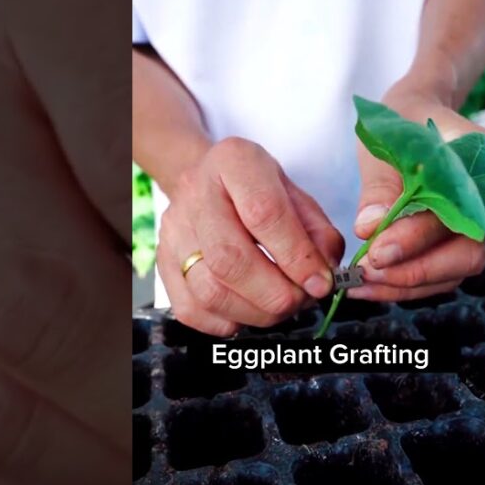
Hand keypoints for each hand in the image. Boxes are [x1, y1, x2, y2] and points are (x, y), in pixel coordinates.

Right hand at [155, 138, 344, 336]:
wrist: (207, 182)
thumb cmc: (258, 191)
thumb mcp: (296, 194)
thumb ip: (317, 233)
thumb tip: (323, 276)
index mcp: (234, 162)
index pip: (263, 213)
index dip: (296, 256)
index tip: (320, 282)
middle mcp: (195, 193)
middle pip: (229, 260)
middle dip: (275, 293)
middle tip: (301, 300)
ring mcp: (173, 230)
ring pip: (209, 291)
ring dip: (255, 313)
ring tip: (280, 307)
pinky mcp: (162, 263)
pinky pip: (191, 310)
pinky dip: (227, 322)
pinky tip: (249, 311)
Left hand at [349, 79, 484, 301]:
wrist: (414, 120)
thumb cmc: (404, 125)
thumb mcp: (389, 144)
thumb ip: (382, 186)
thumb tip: (370, 228)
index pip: (458, 216)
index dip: (417, 238)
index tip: (377, 251)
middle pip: (466, 257)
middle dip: (414, 272)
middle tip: (366, 272)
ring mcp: (476, 233)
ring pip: (450, 275)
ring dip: (402, 286)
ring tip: (357, 284)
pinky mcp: (455, 250)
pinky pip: (436, 278)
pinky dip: (400, 286)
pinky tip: (365, 285)